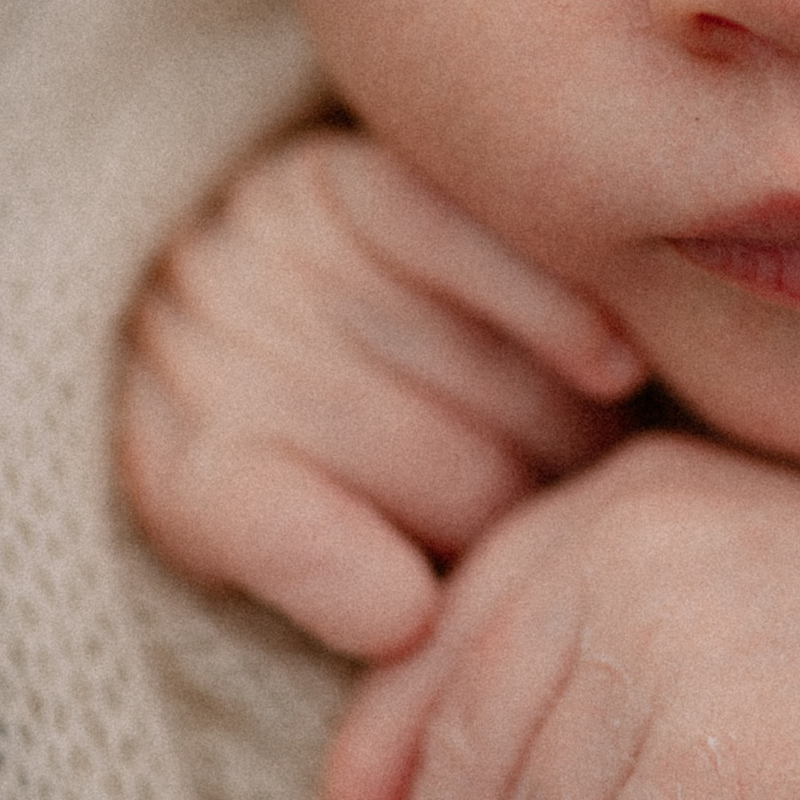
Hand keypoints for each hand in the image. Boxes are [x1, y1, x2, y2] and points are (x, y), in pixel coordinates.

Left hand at [119, 126, 646, 660]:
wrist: (247, 293)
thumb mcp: (297, 560)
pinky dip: (558, 316)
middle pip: (422, 462)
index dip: (339, 579)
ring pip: (477, 374)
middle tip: (562, 541)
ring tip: (590, 467)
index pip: (260, 523)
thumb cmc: (308, 472)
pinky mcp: (356, 178)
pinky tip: (615, 369)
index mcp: (184, 465)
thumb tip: (408, 621)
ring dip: (563, 437)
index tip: (410, 618)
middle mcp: (210, 342)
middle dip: (513, 520)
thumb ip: (346, 592)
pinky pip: (477, 249)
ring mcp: (280, 251)